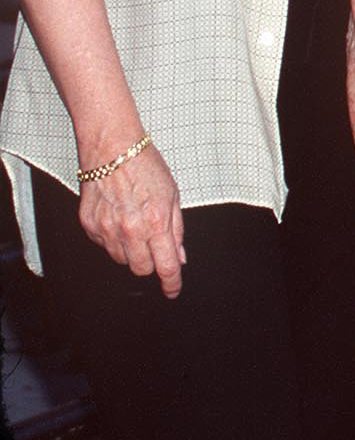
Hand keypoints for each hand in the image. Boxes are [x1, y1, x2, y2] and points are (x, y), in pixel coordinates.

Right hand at [76, 138, 184, 297]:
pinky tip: (119, 218)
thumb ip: (177, 229)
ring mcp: (106, 229)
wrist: (112, 148)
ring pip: (121, 259)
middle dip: (151, 262)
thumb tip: (179, 256)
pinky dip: (113, 239)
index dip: (171, 282)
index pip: (165, 265)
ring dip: (132, 251)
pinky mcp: (89, 225)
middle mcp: (130, 229)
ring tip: (136, 223)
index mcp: (156, 221)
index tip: (173, 290)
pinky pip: (104, 245)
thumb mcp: (173, 194)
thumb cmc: (145, 165)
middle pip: (141, 268)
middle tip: (154, 243)